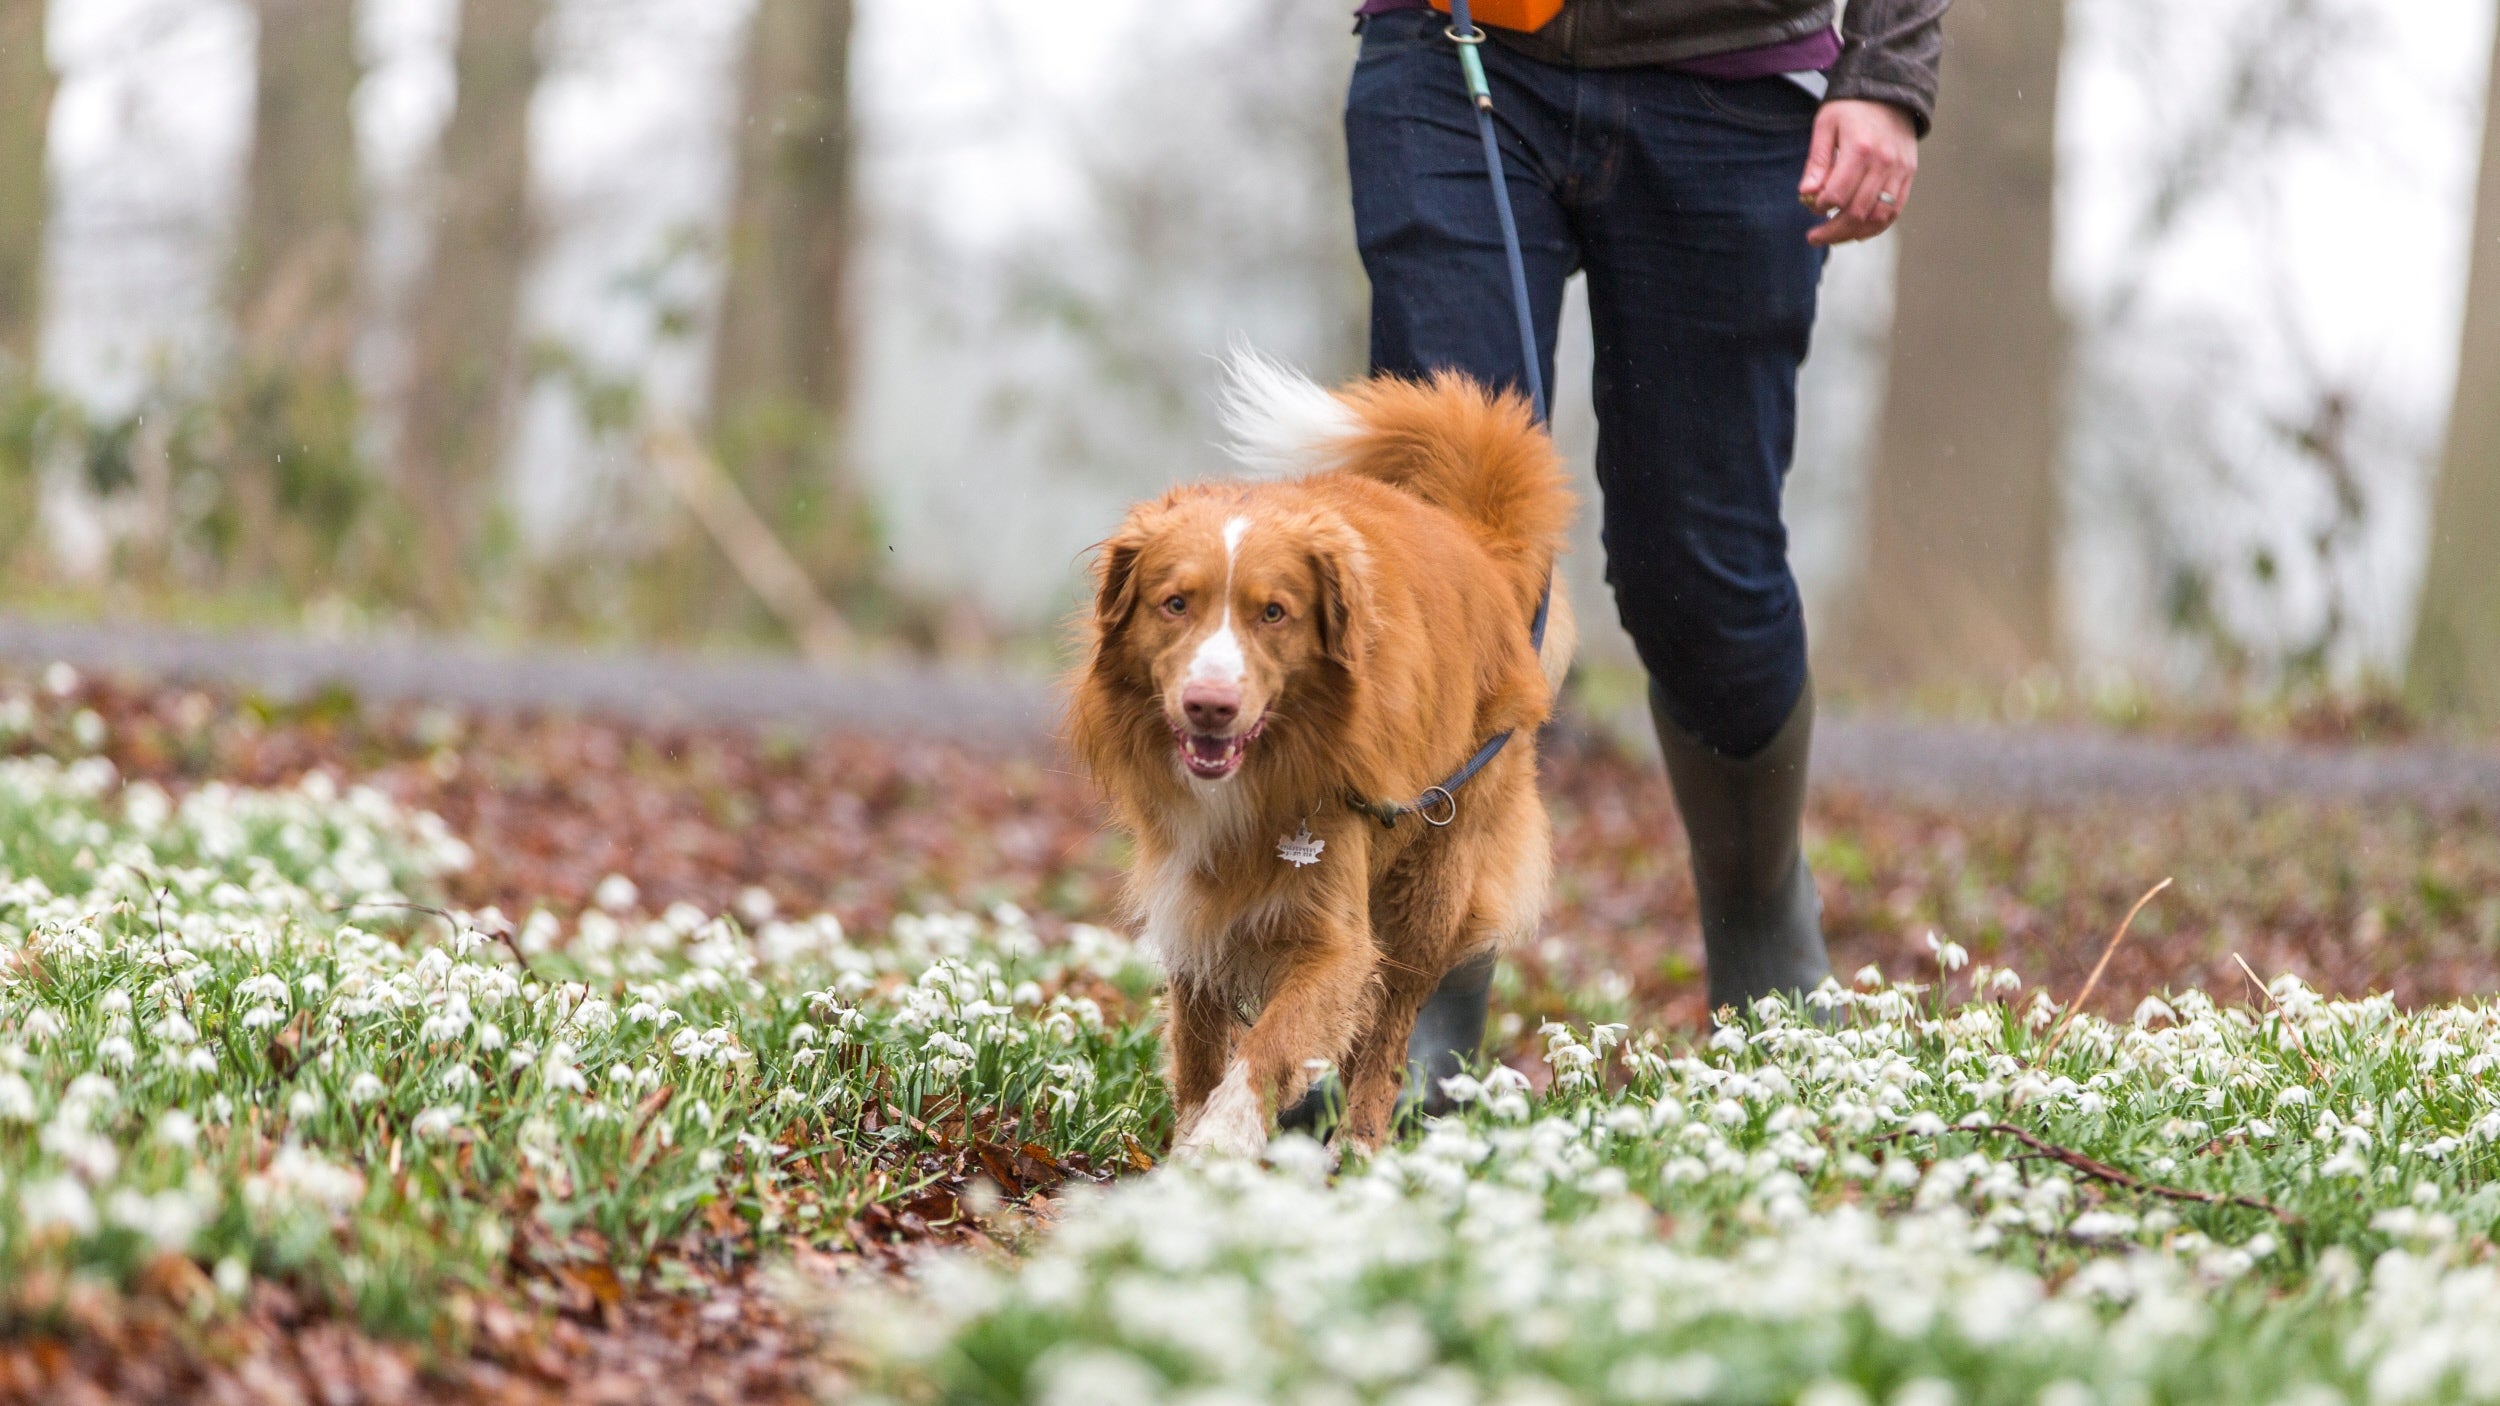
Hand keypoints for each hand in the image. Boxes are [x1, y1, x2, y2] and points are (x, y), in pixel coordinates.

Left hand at [1798, 99, 1917, 245]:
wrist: (1890, 92)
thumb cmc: (1851, 108)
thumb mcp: (1825, 125)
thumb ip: (1816, 161)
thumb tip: (1805, 195)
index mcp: (1860, 149)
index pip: (1837, 195)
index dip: (1820, 207)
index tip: (1811, 206)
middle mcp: (1884, 162)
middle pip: (1857, 212)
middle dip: (1832, 230)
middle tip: (1813, 237)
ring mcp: (1900, 170)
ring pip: (1878, 217)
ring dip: (1853, 233)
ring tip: (1834, 236)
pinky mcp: (1909, 174)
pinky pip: (1894, 211)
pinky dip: (1875, 226)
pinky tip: (1857, 231)